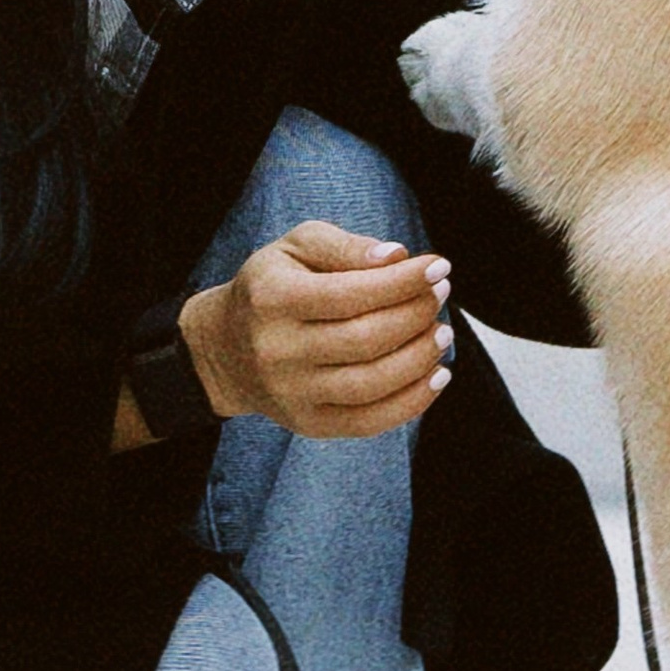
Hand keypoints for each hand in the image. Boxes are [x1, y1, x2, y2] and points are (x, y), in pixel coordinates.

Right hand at [177, 223, 452, 438]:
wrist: (227, 349)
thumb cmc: (274, 286)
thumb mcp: (296, 247)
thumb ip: (345, 246)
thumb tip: (397, 257)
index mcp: (272, 298)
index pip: (351, 293)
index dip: (403, 282)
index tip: (438, 267)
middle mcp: (276, 350)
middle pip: (365, 339)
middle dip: (415, 315)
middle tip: (440, 295)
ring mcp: (291, 394)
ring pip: (371, 383)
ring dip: (420, 358)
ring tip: (442, 332)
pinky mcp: (308, 424)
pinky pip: (369, 422)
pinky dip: (412, 401)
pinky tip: (436, 375)